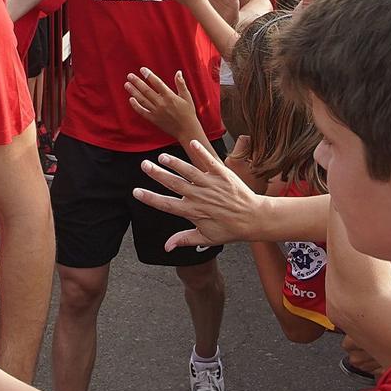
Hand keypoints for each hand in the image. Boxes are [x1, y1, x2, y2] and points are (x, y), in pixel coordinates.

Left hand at [126, 67, 202, 142]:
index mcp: (170, 96)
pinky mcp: (154, 119)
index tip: (142, 69)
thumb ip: (181, 84)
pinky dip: (136, 106)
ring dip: (134, 92)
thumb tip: (178, 72)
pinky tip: (131, 99)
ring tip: (127, 85)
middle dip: (137, 82)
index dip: (149, 75)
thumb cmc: (188, 113)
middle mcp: (161, 103)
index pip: (157, 83)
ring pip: (142, 100)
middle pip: (146, 90)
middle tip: (129, 76)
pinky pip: (142, 112)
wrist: (187, 130)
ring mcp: (156, 112)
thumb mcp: (187, 97)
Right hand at [130, 139, 264, 245]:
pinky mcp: (223, 174)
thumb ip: (184, 239)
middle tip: (144, 165)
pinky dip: (200, 152)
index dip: (150, 198)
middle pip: (173, 183)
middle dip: (157, 174)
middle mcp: (199, 196)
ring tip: (162, 157)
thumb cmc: (230, 230)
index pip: (166, 205)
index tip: (136, 192)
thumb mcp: (206, 238)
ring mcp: (211, 184)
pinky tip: (191, 143)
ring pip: (188, 171)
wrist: (254, 219)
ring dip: (174, 163)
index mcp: (193, 211)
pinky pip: (209, 161)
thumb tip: (166, 247)